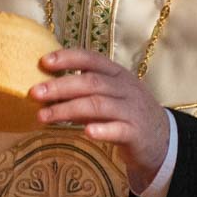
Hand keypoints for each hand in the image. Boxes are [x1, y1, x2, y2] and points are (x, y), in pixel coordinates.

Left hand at [33, 49, 172, 191]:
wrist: (163, 138)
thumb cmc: (126, 113)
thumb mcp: (109, 95)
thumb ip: (83, 90)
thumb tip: (45, 89)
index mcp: (116, 74)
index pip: (91, 58)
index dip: (67, 58)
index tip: (43, 62)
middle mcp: (125, 88)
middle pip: (90, 82)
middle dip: (60, 86)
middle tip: (33, 93)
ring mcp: (132, 110)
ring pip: (99, 105)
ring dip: (68, 110)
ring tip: (44, 117)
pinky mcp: (136, 133)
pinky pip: (119, 129)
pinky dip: (102, 129)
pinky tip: (86, 132)